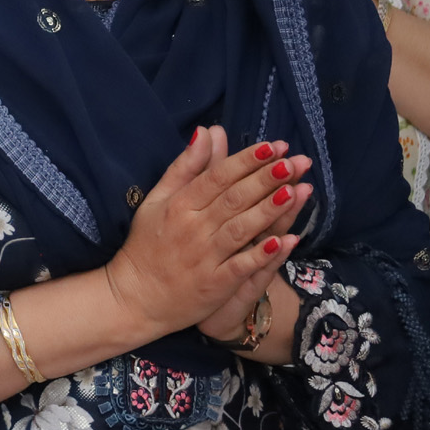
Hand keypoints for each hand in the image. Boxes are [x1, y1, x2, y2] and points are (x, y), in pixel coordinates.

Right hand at [102, 127, 310, 342]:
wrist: (134, 298)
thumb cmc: (147, 245)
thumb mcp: (157, 200)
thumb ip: (184, 167)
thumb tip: (206, 132)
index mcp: (179, 205)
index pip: (217, 177)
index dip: (246, 161)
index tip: (274, 146)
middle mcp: (192, 229)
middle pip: (234, 199)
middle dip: (266, 179)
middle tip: (295, 162)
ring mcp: (204, 258)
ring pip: (241, 229)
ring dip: (269, 210)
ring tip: (295, 190)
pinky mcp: (214, 285)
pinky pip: (241, 267)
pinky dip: (262, 254)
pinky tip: (285, 241)